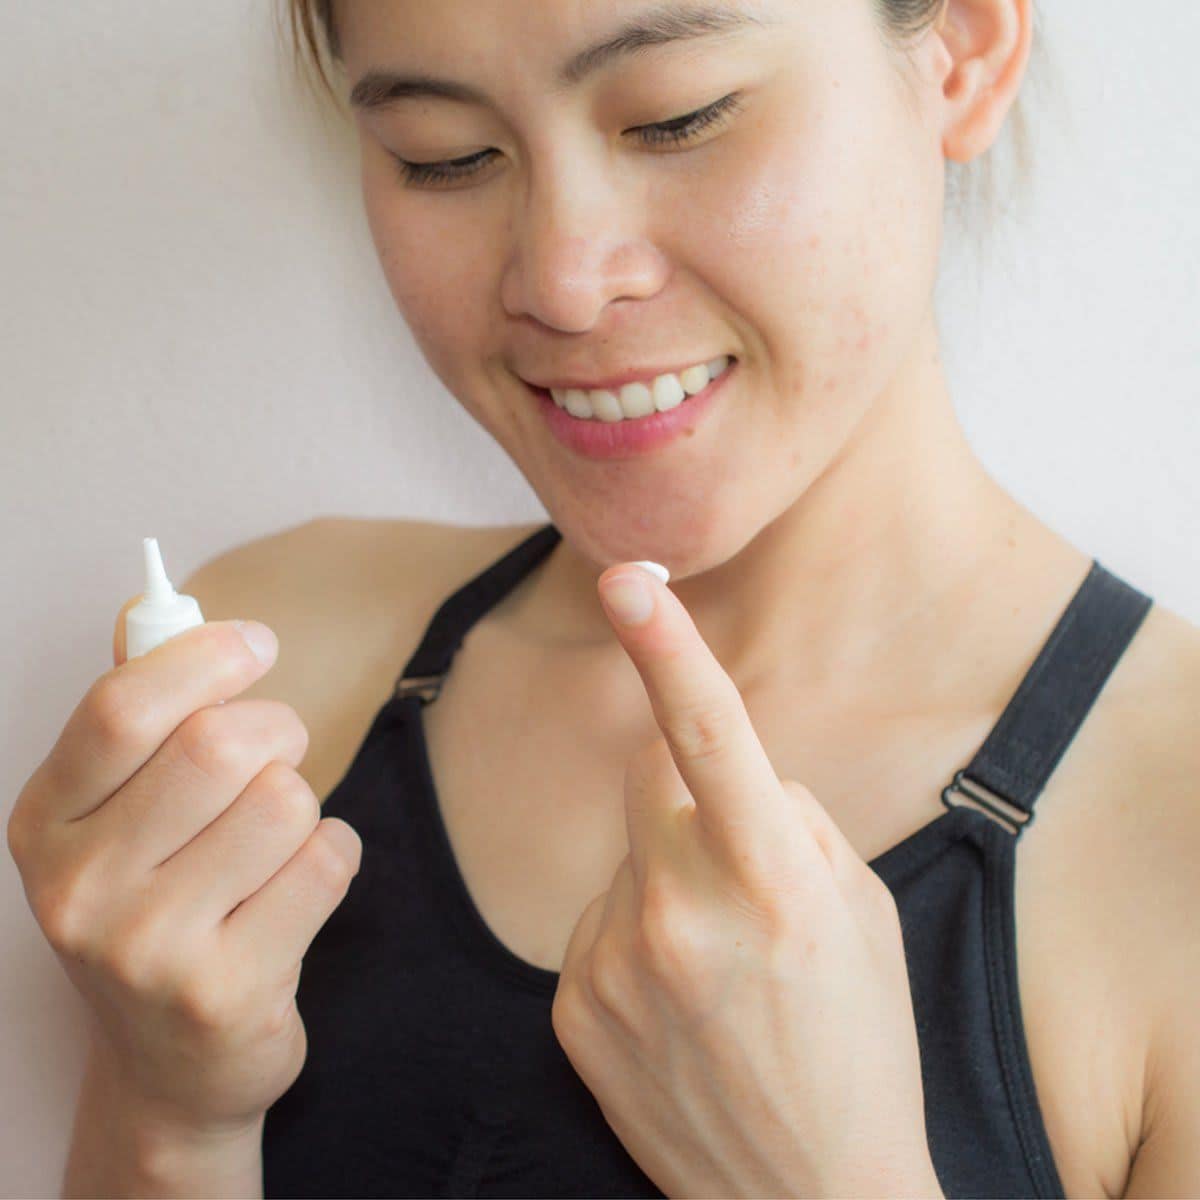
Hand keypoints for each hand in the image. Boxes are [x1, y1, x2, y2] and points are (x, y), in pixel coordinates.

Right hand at [6, 602, 362, 1139]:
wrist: (171, 1066)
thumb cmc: (159, 905)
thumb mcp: (118, 816)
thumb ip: (138, 714)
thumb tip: (157, 602)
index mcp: (45, 823)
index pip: (122, 707)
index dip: (204, 657)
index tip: (256, 644)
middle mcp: (79, 890)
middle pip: (220, 745)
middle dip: (276, 730)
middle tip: (279, 751)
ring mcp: (148, 951)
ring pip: (285, 801)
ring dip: (303, 803)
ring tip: (274, 842)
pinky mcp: (226, 993)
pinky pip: (327, 861)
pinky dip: (332, 853)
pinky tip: (296, 889)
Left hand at [550, 564, 942, 1197]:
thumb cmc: (859, 1045)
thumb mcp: (859, 911)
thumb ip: (786, 819)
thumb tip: (724, 772)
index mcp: (771, 883)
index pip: (709, 736)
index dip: (668, 647)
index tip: (628, 578)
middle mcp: (679, 915)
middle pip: (648, 777)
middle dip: (686, 792)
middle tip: (738, 870)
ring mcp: (612, 964)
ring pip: (628, 857)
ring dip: (666, 881)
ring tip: (715, 972)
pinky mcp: (568, 1006)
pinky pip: (595, 921)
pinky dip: (632, 938)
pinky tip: (675, 1006)